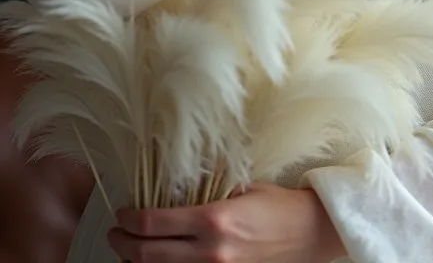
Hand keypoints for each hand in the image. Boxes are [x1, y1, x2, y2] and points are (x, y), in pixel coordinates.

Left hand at [107, 181, 346, 262]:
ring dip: (140, 262)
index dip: (130, 220)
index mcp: (213, 220)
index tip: (122, 213)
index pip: (155, 224)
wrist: (308, 234)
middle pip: (149, 255)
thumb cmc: (278, 205)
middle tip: (115, 234)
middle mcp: (210, 251)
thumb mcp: (241, 187)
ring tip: (130, 250)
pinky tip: (159, 260)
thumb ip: (208, 191)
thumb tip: (176, 187)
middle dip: (124, 245)